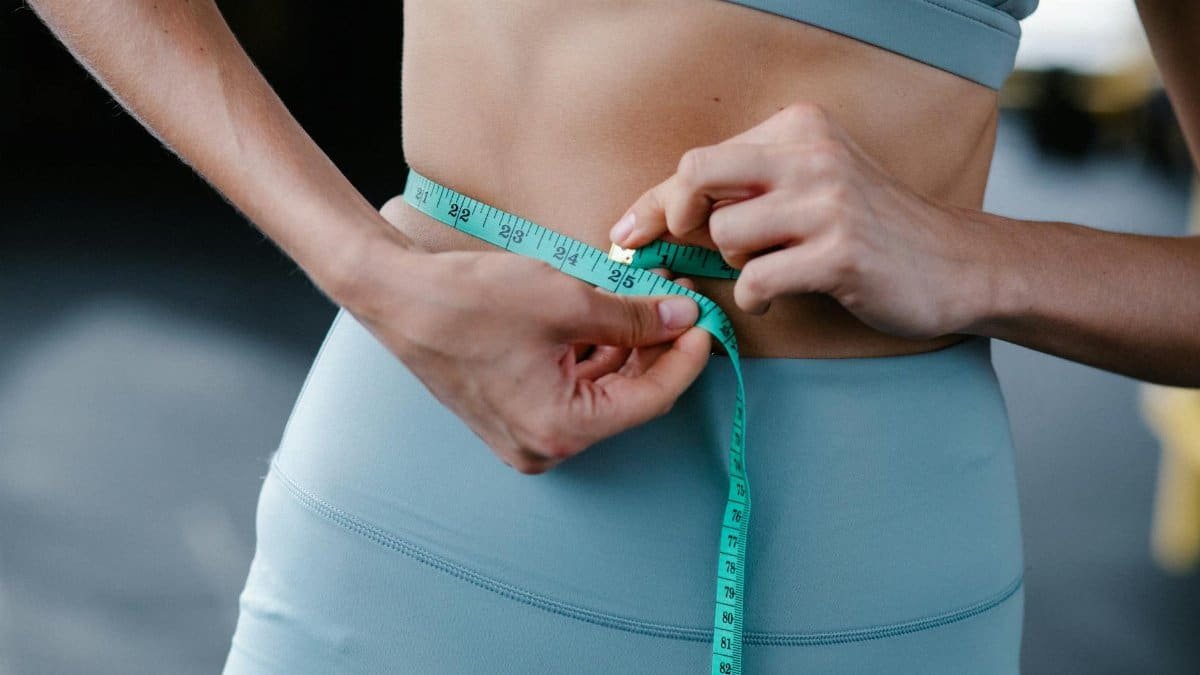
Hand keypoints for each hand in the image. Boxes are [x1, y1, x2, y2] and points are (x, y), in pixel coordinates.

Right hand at [343, 225, 711, 474]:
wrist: (396, 296)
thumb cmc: (470, 301)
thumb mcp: (567, 300)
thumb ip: (633, 315)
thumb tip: (681, 316)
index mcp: (561, 429)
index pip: (650, 400)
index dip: (685, 358)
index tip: (704, 322)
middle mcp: (545, 445)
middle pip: (627, 398)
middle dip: (656, 349)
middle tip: (678, 304)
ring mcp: (526, 433)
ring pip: (600, 392)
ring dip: (626, 348)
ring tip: (643, 299)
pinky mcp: (514, 412)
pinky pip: (571, 389)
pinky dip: (593, 355)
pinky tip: (606, 316)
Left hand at [607, 102, 992, 339]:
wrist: (956, 264)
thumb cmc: (870, 229)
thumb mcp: (812, 185)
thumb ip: (748, 189)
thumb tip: (658, 217)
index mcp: (799, 128)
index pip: (701, 159)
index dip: (655, 202)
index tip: (626, 233)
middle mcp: (812, 154)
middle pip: (698, 176)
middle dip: (673, 217)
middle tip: (684, 247)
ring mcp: (828, 202)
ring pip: (725, 235)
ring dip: (736, 263)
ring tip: (771, 267)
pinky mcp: (840, 252)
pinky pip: (757, 279)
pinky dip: (757, 297)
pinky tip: (780, 296)